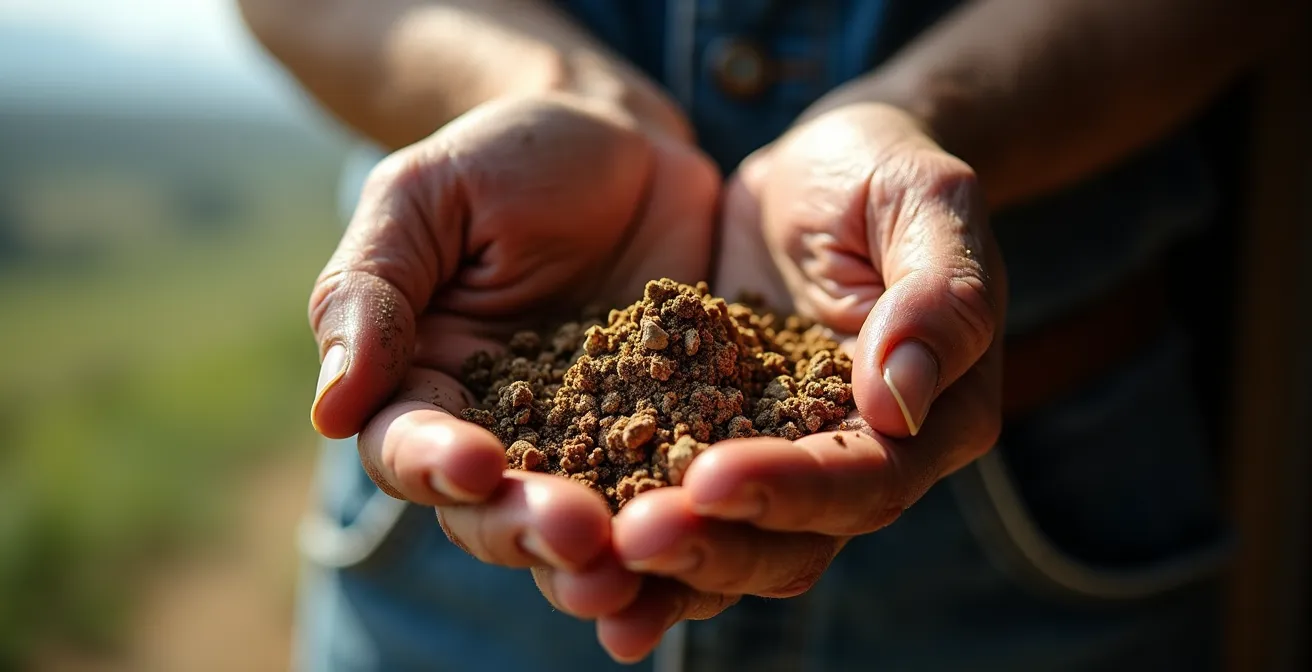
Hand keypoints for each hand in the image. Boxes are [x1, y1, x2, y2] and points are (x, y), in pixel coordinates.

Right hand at [307, 93, 719, 641]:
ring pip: (588, 526)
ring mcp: (594, 445)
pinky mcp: (676, 436)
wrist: (624, 144)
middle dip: (530, 529)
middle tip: (577, 534)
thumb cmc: (505, 159)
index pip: (410, 448)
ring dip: (608, 559)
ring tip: (635, 567)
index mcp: (425, 387)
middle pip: (497, 512)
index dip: (435, 466)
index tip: (475, 465)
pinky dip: (693, 529)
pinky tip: (719, 544)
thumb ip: (371, 291)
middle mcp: (504, 436)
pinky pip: (680, 493)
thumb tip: (330, 410)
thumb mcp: (424, 198)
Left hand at [603, 103, 1006, 656]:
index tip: (712, 479)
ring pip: (729, 547)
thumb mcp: (926, 204)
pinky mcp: (710, 443)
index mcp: (930, 421)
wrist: (813, 174)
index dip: (792, 489)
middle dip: (712, 547)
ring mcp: (778, 463)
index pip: (865, 479)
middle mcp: (856, 465)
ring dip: (661, 570)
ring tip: (584, 574)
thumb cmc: (881, 175)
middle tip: (631, 539)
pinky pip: (673, 506)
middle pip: (791, 542)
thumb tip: (899, 403)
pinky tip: (563, 554)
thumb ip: (937, 299)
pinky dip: (624, 540)